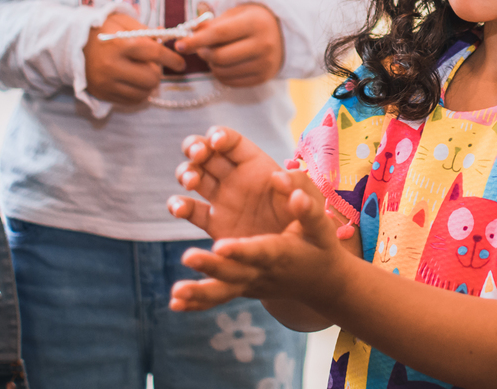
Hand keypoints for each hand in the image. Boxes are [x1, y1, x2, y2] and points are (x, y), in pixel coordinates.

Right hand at [84, 13, 185, 103]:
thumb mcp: (122, 22)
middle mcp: (112, 66)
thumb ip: (146, 30)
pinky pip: (132, 101)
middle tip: (153, 65)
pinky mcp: (102, 94)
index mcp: (119, 44)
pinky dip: (139, 93)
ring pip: (144, 92)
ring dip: (149, 84)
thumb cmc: (101, 30)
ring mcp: (106, 83)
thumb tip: (167, 37)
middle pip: (152, 78)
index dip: (172, 59)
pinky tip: (134, 82)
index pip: (154, 53)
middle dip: (158, 72)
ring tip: (142, 72)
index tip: (181, 63)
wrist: (70, 45)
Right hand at [168, 126, 300, 239]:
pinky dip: (178, 205)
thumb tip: (280, 176)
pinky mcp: (214, 222)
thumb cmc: (306, 219)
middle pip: (205, 152)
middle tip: (198, 156)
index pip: (231, 141)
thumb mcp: (309, 198)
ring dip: (185, 172)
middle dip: (196, 147)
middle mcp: (235, 176)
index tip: (216, 142)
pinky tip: (180, 208)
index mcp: (256, 164)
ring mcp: (221, 198)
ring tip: (191, 182)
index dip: (220, 135)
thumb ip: (299, 185)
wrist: (298, 254)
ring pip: (192, 175)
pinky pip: (189, 209)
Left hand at [170, 174, 345, 311]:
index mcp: (282, 253)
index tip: (221, 246)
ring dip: (199, 292)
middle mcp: (264, 271)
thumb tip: (295, 192)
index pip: (260, 251)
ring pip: (223, 289)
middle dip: (212, 267)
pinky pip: (219, 297)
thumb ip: (308, 210)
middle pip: (235, 272)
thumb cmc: (321, 248)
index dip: (242, 250)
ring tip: (176, 294)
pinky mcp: (243, 289)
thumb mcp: (322, 228)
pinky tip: (174, 304)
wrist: (321, 282)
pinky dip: (197, 302)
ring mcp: (252, 283)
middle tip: (188, 257)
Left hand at [174, 3, 283, 86]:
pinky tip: (224, 64)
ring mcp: (265, 64)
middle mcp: (263, 44)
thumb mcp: (235, 14)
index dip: (197, 40)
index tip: (179, 45)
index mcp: (255, 24)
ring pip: (223, 71)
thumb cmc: (252, 21)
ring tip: (215, 54)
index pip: (220, 34)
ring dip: (211, 65)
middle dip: (203, 53)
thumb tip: (188, 35)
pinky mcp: (263, 78)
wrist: (283, 34)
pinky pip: (230, 82)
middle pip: (220, 57)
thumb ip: (212, 24)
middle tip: (201, 48)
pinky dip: (220, 74)